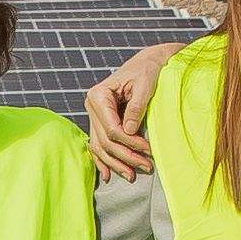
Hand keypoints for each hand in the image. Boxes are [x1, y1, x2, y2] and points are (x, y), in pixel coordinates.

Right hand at [79, 39, 173, 177]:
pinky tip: (108, 175)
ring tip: (132, 175)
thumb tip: (130, 131)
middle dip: (125, 156)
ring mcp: (94, 115)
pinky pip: (98, 144)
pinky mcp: (100, 121)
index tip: (149, 150)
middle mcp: (92, 106)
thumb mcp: (145, 85)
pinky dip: (103, 160)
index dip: (130, 142)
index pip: (111, 128)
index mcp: (99, 95)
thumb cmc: (148, 71)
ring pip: (100, 146)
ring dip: (115, 163)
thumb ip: (136, 107)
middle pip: (105, 140)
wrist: (147, 64)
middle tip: (147, 167)